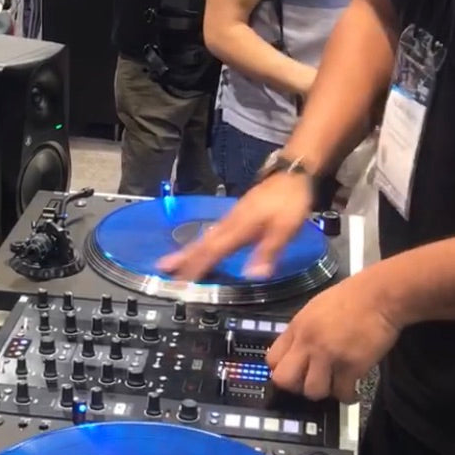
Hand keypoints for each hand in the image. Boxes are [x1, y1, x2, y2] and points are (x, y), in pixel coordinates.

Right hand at [157, 171, 313, 280]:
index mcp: (240, 228)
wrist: (291, 174)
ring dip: (187, 250)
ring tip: (171, 261)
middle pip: (202, 243)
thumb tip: (252, 275)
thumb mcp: (285, 229)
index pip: (213, 251)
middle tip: (163, 269)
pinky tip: (197, 246)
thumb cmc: (289, 201)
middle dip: (183, 257)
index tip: (181, 279)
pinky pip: (212, 232)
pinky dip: (200, 242)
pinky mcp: (235, 216)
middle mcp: (230, 223)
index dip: (196, 266)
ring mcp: (231, 218)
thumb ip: (268, 252)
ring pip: (204, 237)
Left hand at [267, 266, 401, 401]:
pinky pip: (342, 393)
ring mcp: (329, 355)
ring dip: (324, 391)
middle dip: (296, 386)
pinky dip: (348, 395)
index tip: (294, 373)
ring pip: (313, 391)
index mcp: (297, 327)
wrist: (379, 295)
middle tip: (311, 382)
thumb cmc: (351, 297)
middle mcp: (308, 343)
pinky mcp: (351, 366)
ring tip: (335, 385)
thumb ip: (303, 331)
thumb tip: (297, 351)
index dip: (282, 370)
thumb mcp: (315, 308)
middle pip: (284, 380)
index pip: (272, 360)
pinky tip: (352, 389)